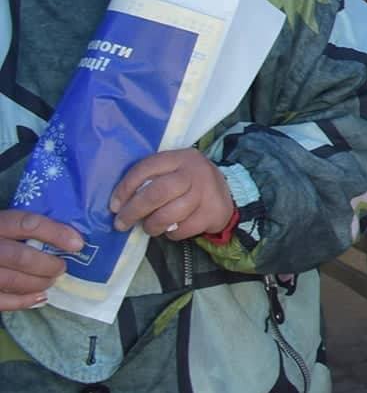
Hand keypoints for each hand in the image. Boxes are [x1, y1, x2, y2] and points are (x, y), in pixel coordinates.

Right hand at [0, 209, 83, 310]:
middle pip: (20, 257)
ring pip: (12, 280)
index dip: (55, 233)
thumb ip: (25, 228)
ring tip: (50, 281)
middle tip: (61, 268)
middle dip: (47, 265)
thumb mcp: (3, 224)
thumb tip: (69, 237)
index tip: (78, 244)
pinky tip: (40, 298)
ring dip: (38, 283)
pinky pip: (1, 300)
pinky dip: (23, 301)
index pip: (27, 224)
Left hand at [110, 150, 234, 241]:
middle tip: (121, 223)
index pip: (147, 168)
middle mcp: (195, 172)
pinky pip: (182, 229)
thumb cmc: (188, 183)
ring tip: (150, 227)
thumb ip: (151, 180)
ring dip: (152, 225)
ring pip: (169, 214)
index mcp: (180, 158)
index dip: (126, 188)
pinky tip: (172, 228)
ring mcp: (206, 193)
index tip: (114, 206)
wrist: (226, 194)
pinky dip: (171, 234)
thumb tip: (120, 204)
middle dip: (134, 210)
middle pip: (158, 192)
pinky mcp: (213, 213)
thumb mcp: (173, 171)